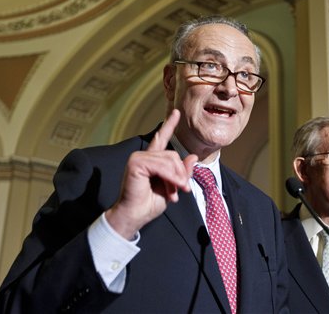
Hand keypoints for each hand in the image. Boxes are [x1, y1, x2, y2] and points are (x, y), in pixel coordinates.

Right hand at [105, 109, 197, 239]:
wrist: (135, 216)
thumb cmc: (150, 204)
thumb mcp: (173, 187)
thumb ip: (182, 172)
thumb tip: (193, 156)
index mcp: (151, 160)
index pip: (161, 138)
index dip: (169, 125)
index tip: (176, 112)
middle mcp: (144, 156)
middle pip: (173, 156)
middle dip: (180, 175)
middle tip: (181, 191)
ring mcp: (138, 158)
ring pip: (169, 161)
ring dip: (175, 179)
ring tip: (174, 194)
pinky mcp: (136, 163)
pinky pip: (161, 166)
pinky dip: (169, 178)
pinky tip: (170, 189)